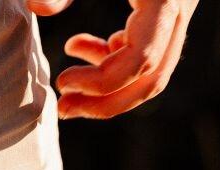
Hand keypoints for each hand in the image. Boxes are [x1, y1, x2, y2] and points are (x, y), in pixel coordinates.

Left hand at [28, 0, 198, 119]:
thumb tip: (39, 9)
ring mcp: (178, 4)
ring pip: (153, 68)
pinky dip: (117, 58)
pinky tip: (82, 47)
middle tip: (63, 109)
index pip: (141, 59)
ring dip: (111, 86)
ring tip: (68, 86)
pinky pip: (150, 47)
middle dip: (107, 101)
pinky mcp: (166, 2)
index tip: (62, 82)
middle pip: (153, 76)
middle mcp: (179, 2)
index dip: (101, 83)